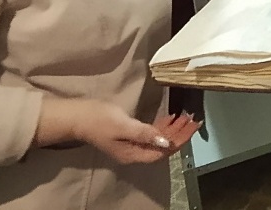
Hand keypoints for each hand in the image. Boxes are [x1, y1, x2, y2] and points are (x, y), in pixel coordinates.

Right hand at [36, 97, 201, 163]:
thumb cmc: (99, 120)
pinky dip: (161, 127)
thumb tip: (165, 141)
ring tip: (185, 118)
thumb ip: (145, 134)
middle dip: (179, 134)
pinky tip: (169, 119)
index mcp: (133, 153)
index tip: (193, 127)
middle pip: (162, 146)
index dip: (180, 140)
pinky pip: (150, 134)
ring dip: (172, 130)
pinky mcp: (127, 135)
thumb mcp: (124, 125)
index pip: (163, 151)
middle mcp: (134, 152)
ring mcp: (130, 144)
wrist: (77, 116)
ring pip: (157, 139)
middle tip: (194, 120)